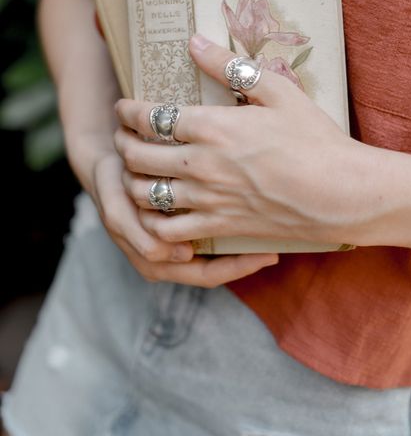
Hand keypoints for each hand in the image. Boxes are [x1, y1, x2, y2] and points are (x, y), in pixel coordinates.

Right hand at [91, 151, 278, 285]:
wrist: (106, 160)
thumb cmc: (112, 184)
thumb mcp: (116, 207)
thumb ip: (136, 233)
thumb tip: (177, 257)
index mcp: (154, 261)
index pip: (207, 275)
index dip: (238, 268)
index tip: (268, 254)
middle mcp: (169, 258)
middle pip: (219, 270)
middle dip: (247, 260)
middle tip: (279, 246)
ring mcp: (177, 242)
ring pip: (219, 254)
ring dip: (242, 246)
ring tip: (273, 232)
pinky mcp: (183, 225)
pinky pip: (214, 236)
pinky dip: (232, 229)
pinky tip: (253, 214)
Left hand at [114, 35, 365, 248]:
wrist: (343, 194)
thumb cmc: (315, 139)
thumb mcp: (279, 91)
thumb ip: (231, 66)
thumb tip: (195, 40)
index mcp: (212, 127)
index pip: (150, 117)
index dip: (129, 111)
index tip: (124, 106)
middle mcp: (201, 165)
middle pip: (138, 156)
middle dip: (122, 143)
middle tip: (124, 136)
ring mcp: (208, 200)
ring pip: (145, 194)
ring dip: (131, 181)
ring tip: (134, 171)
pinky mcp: (220, 226)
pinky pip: (168, 231)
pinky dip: (152, 221)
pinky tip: (157, 210)